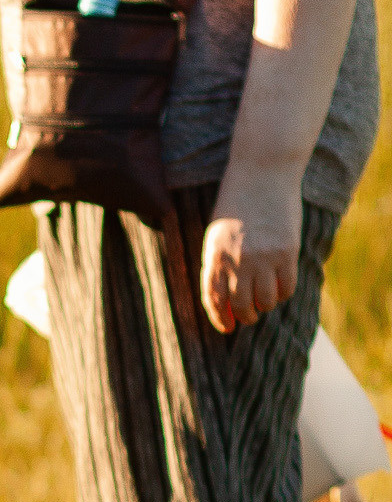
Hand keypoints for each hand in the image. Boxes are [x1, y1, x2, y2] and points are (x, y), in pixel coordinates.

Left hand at [200, 168, 304, 333]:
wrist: (262, 173)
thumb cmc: (236, 203)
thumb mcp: (217, 232)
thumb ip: (218, 262)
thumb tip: (225, 297)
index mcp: (213, 255)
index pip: (213, 298)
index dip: (219, 318)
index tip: (226, 328)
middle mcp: (237, 260)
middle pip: (241, 305)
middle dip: (245, 315)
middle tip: (250, 316)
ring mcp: (263, 257)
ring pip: (266, 300)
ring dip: (265, 305)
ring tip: (265, 299)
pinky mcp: (286, 252)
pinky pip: (287, 287)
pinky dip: (283, 293)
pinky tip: (280, 287)